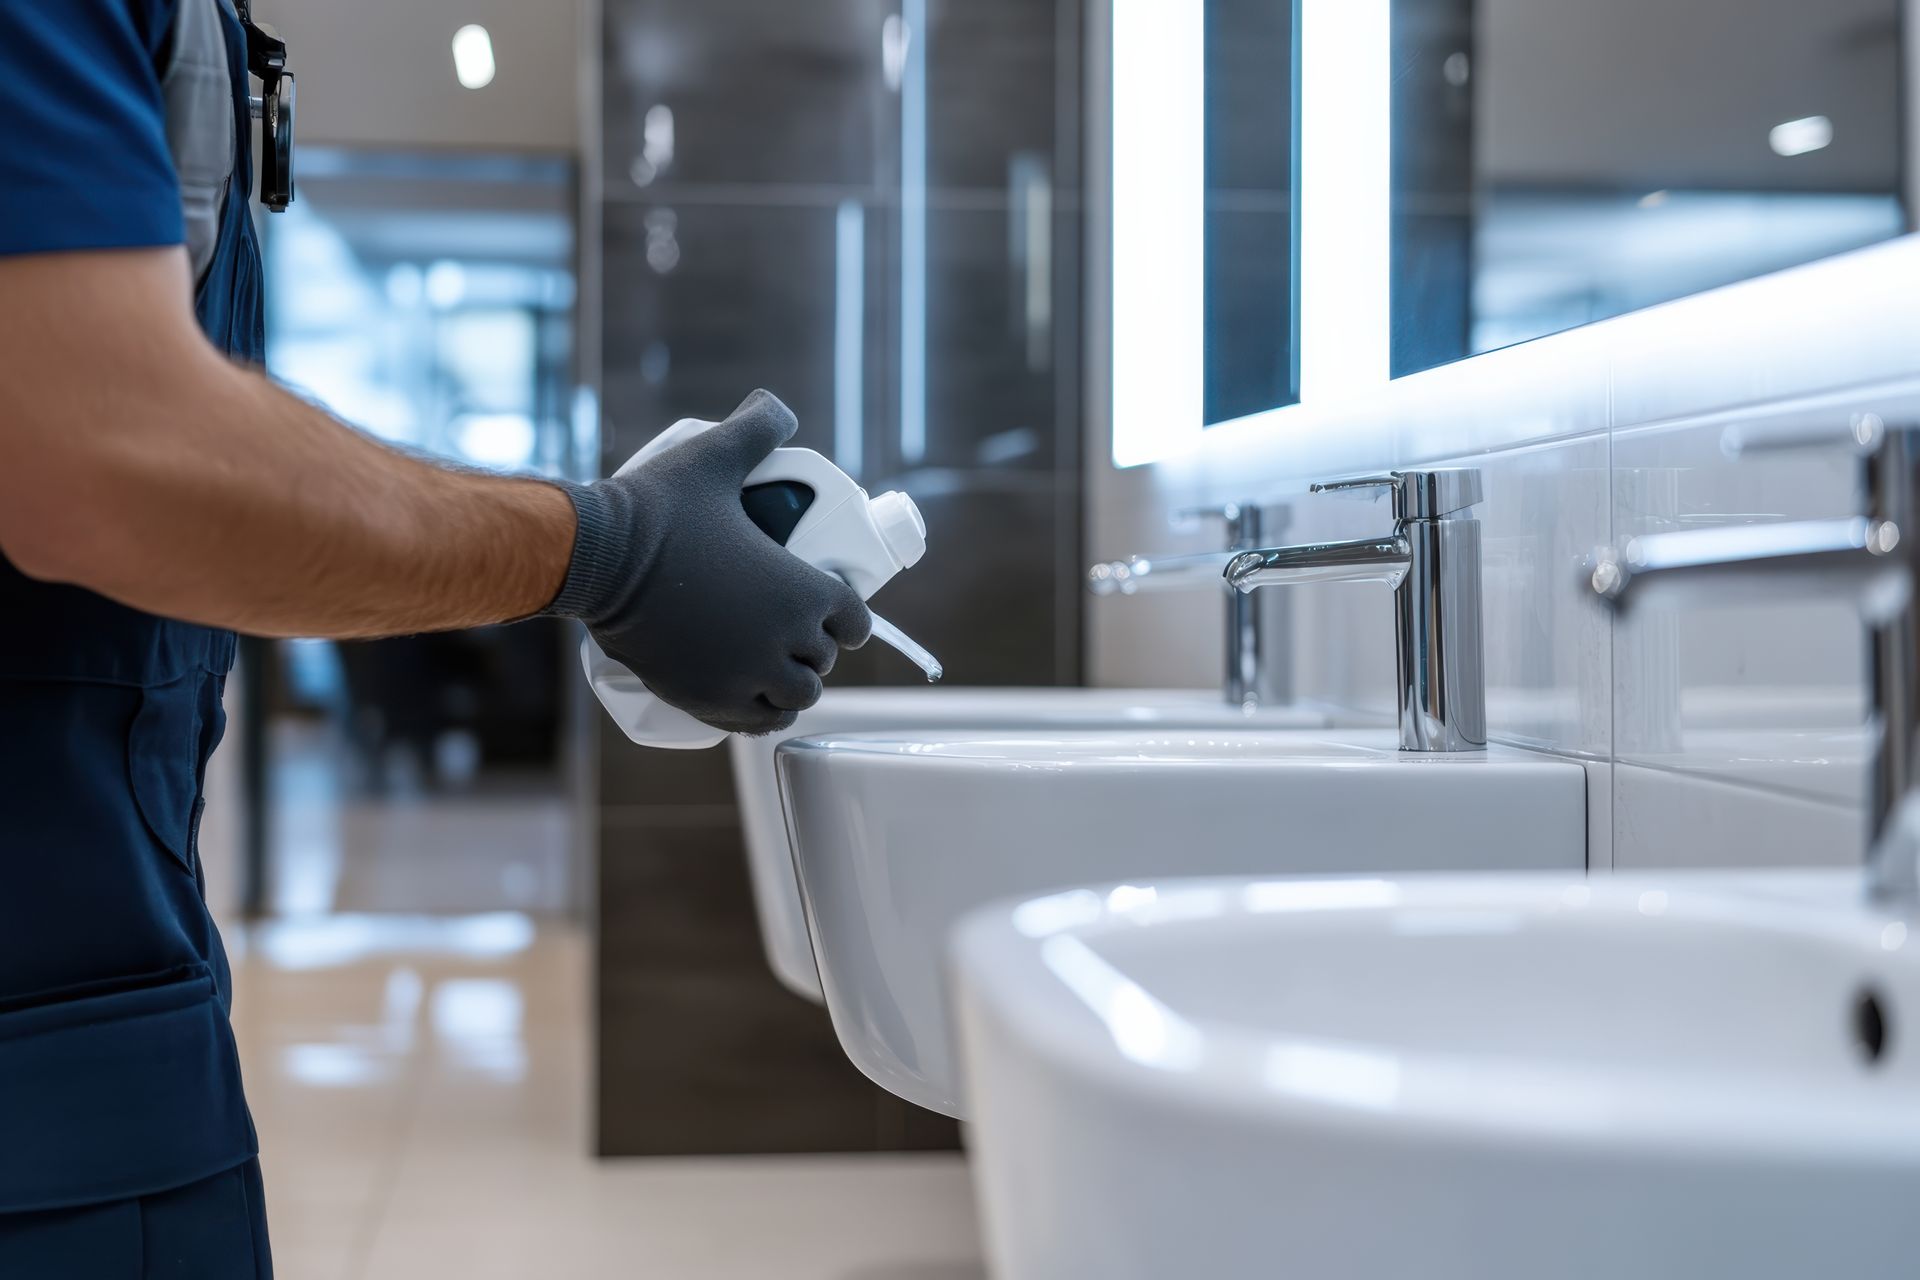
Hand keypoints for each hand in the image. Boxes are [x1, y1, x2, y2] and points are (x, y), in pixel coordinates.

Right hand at [544, 390, 870, 733]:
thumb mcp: (714, 457)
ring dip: (791, 684)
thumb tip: (776, 406)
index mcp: (804, 591)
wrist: (596, 558)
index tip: (825, 604)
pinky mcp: (709, 701)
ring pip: (796, 697)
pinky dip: (764, 713)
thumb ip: (755, 427)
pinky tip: (756, 698)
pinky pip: (758, 723)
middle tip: (785, 627)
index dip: (845, 614)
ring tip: (771, 664)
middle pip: (822, 661)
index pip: (855, 620)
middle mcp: (786, 642)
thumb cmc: (658, 509)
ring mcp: (747, 677)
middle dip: (812, 646)